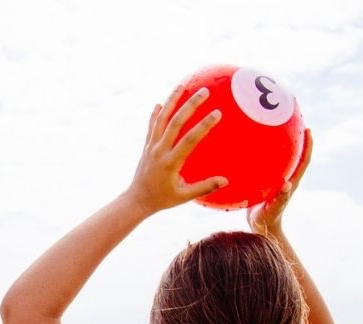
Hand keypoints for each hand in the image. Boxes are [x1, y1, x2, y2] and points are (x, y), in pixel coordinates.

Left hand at [128, 86, 227, 212]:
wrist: (137, 200)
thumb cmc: (163, 199)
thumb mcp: (184, 196)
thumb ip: (205, 187)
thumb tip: (226, 181)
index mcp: (170, 162)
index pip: (189, 140)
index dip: (204, 125)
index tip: (217, 113)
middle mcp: (159, 151)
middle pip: (174, 122)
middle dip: (190, 105)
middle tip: (204, 91)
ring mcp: (151, 146)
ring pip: (160, 119)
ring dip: (171, 101)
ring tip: (182, 86)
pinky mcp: (146, 146)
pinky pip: (151, 126)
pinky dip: (155, 114)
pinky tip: (159, 103)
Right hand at [247, 129, 312, 235]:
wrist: (260, 227)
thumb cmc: (267, 220)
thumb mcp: (272, 210)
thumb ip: (280, 199)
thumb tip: (287, 184)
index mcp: (291, 182)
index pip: (303, 161)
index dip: (308, 145)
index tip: (307, 129)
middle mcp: (286, 178)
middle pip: (295, 155)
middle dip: (296, 138)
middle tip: (291, 121)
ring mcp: (276, 180)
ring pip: (281, 159)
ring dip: (280, 144)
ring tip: (271, 129)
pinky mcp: (266, 183)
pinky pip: (267, 165)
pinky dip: (263, 155)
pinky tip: (250, 149)